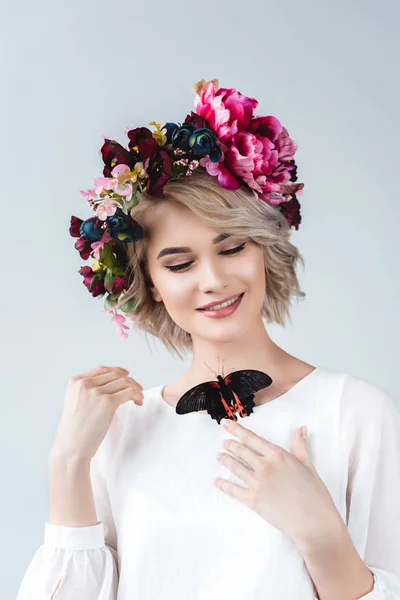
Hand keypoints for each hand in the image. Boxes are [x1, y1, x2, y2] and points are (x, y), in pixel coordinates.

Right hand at [49, 365, 143, 463]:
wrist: (71, 448)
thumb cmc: (74, 431)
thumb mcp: (75, 403)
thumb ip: (87, 391)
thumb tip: (110, 386)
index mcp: (75, 381)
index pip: (101, 369)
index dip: (117, 371)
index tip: (127, 375)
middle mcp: (85, 383)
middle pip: (115, 375)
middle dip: (129, 381)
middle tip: (137, 389)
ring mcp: (96, 392)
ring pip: (124, 382)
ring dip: (135, 388)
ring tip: (139, 397)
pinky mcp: (107, 402)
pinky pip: (129, 393)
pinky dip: (137, 395)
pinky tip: (139, 402)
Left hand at [215, 419, 343, 546]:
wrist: (314, 523)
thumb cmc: (315, 494)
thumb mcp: (309, 466)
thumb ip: (300, 447)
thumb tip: (301, 429)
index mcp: (277, 455)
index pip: (251, 438)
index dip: (236, 429)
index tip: (226, 424)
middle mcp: (264, 466)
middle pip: (241, 450)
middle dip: (230, 444)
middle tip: (224, 442)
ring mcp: (257, 483)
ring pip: (235, 467)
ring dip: (225, 460)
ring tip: (219, 456)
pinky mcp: (253, 500)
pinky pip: (234, 489)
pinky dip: (224, 485)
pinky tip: (218, 481)